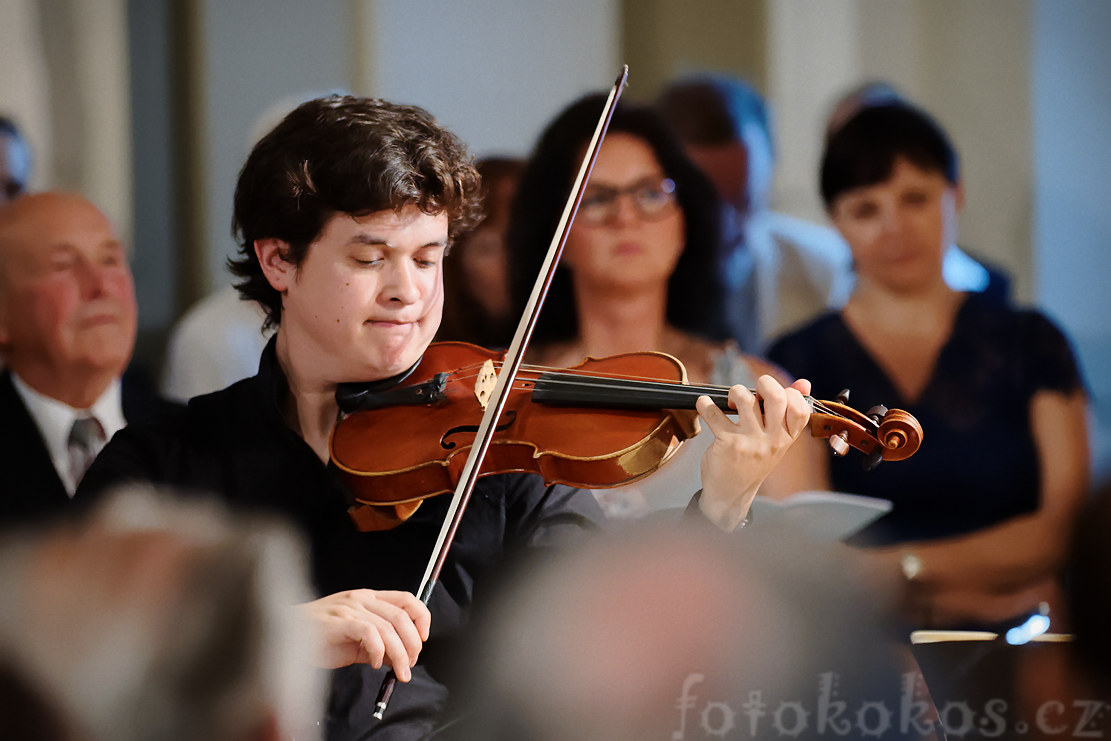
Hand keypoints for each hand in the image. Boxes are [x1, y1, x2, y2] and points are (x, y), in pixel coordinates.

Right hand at [296, 589, 430, 680]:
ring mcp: (349, 609)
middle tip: (410, 664)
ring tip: (399, 671)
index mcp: (368, 598)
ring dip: (399, 654)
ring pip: (388, 628)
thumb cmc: (318, 637)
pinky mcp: (338, 622)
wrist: (284, 636)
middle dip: (413, 644)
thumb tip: (399, 657)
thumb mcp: (354, 639)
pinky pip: (369, 633)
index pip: (407, 599)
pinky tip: (375, 664)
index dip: (421, 618)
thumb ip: (377, 643)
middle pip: (401, 616)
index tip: (423, 639)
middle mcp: (361, 599)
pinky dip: (378, 651)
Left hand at [695, 375, 811, 530]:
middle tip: (753, 390)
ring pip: (745, 400)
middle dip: (764, 383)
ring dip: (734, 392)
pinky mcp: (728, 444)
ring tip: (730, 401)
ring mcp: (750, 442)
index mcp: (787, 438)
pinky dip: (705, 404)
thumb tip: (804, 383)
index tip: (773, 394)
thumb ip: (788, 412)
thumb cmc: (754, 461)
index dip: (789, 392)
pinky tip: (704, 404)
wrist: (731, 493)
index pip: (800, 408)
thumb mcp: (776, 441)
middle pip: (776, 397)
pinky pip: (714, 414)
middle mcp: (772, 440)